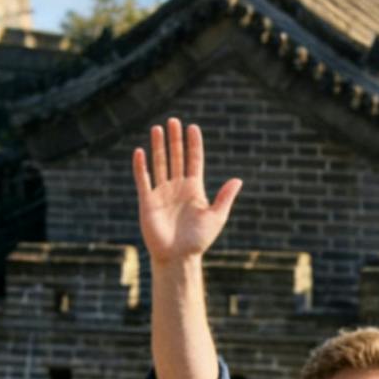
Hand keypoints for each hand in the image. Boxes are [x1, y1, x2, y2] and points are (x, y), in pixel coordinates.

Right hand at [132, 118, 242, 264]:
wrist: (178, 258)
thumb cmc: (199, 240)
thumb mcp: (216, 217)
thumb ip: (225, 197)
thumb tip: (238, 180)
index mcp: (194, 189)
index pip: (194, 161)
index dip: (193, 144)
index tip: (192, 127)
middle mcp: (177, 187)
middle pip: (176, 157)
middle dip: (175, 140)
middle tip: (173, 120)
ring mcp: (162, 193)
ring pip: (159, 163)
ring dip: (158, 146)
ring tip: (158, 128)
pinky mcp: (148, 201)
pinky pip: (143, 180)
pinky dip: (141, 166)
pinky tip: (140, 151)